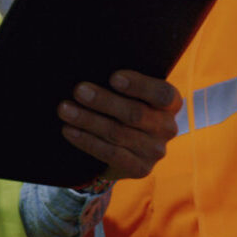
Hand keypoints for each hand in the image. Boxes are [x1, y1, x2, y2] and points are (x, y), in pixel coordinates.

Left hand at [56, 71, 180, 182]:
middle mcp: (168, 127)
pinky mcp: (140, 168)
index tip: (113, 78)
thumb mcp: (131, 95)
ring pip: (118, 133)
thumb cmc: (124, 108)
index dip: (139, 86)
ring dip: (88, 120)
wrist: (125, 149)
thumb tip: (92, 68)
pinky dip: (87, 141)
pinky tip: (69, 130)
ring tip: (65, 109)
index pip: (162, 94)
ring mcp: (155, 151)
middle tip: (79, 91)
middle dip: (103, 101)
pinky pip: (110, 153)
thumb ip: (122, 85)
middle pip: (135, 114)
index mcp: (171, 103)